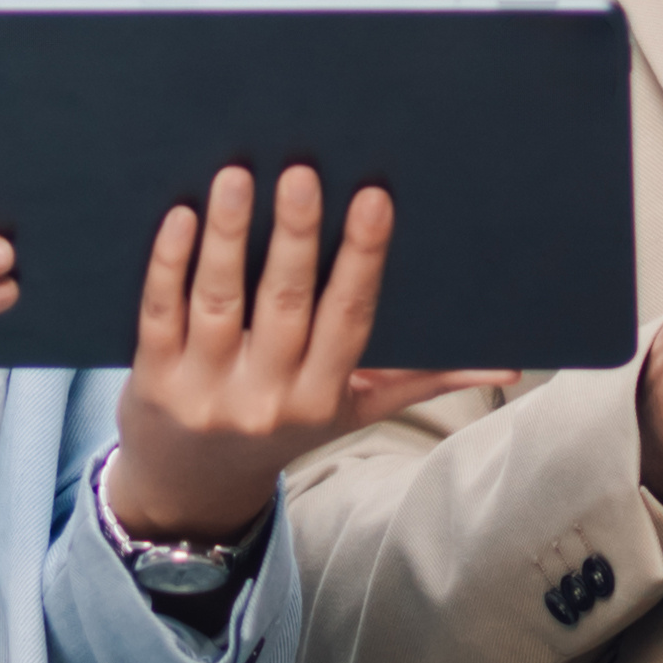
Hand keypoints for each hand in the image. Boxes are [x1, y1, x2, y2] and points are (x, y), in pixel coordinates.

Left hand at [105, 167, 512, 541]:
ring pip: (219, 302)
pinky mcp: (152, 378)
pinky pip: (159, 314)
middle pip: (285, 305)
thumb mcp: (355, 412)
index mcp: (323, 395)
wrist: (191, 490)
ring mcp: (205, 387)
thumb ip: (423, 381)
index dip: (361, 258)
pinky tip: (179, 215)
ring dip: (227, 236)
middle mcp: (265, 395)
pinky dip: (169, 263)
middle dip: (295, 235)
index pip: (348, 318)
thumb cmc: (282, 431)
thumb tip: (509, 365)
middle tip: (301, 171)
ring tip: (236, 175)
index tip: (373, 199)